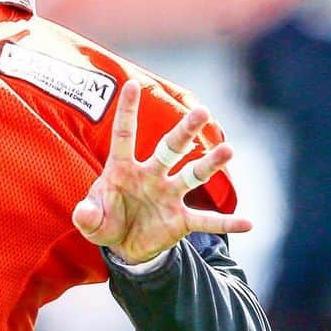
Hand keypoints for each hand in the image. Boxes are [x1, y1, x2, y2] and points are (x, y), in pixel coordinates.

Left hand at [71, 79, 251, 264]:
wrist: (124, 246)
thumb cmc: (105, 220)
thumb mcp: (91, 221)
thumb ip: (87, 215)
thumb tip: (83, 213)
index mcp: (123, 168)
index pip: (124, 135)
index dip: (127, 111)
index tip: (130, 84)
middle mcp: (151, 175)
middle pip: (170, 148)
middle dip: (185, 131)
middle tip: (201, 112)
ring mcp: (169, 196)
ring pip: (193, 175)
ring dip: (210, 164)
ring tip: (228, 151)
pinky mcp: (181, 219)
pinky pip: (207, 221)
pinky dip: (226, 223)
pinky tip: (248, 223)